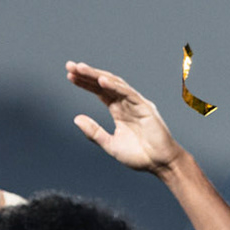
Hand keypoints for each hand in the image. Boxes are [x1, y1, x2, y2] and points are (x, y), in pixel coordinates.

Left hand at [65, 61, 184, 175]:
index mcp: (118, 110)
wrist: (160, 164)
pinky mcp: (145, 107)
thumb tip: (76, 119)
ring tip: (81, 68)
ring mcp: (136, 103)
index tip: (70, 76)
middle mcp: (126, 103)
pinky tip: (101, 81)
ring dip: (97, 75)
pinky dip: (115, 86)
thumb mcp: (110, 145)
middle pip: (104, 84)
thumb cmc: (138, 155)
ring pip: (114, 84)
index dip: (85, 83)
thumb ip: (94, 132)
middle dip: (87, 74)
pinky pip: (128, 93)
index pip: (99, 91)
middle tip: (70, 66)